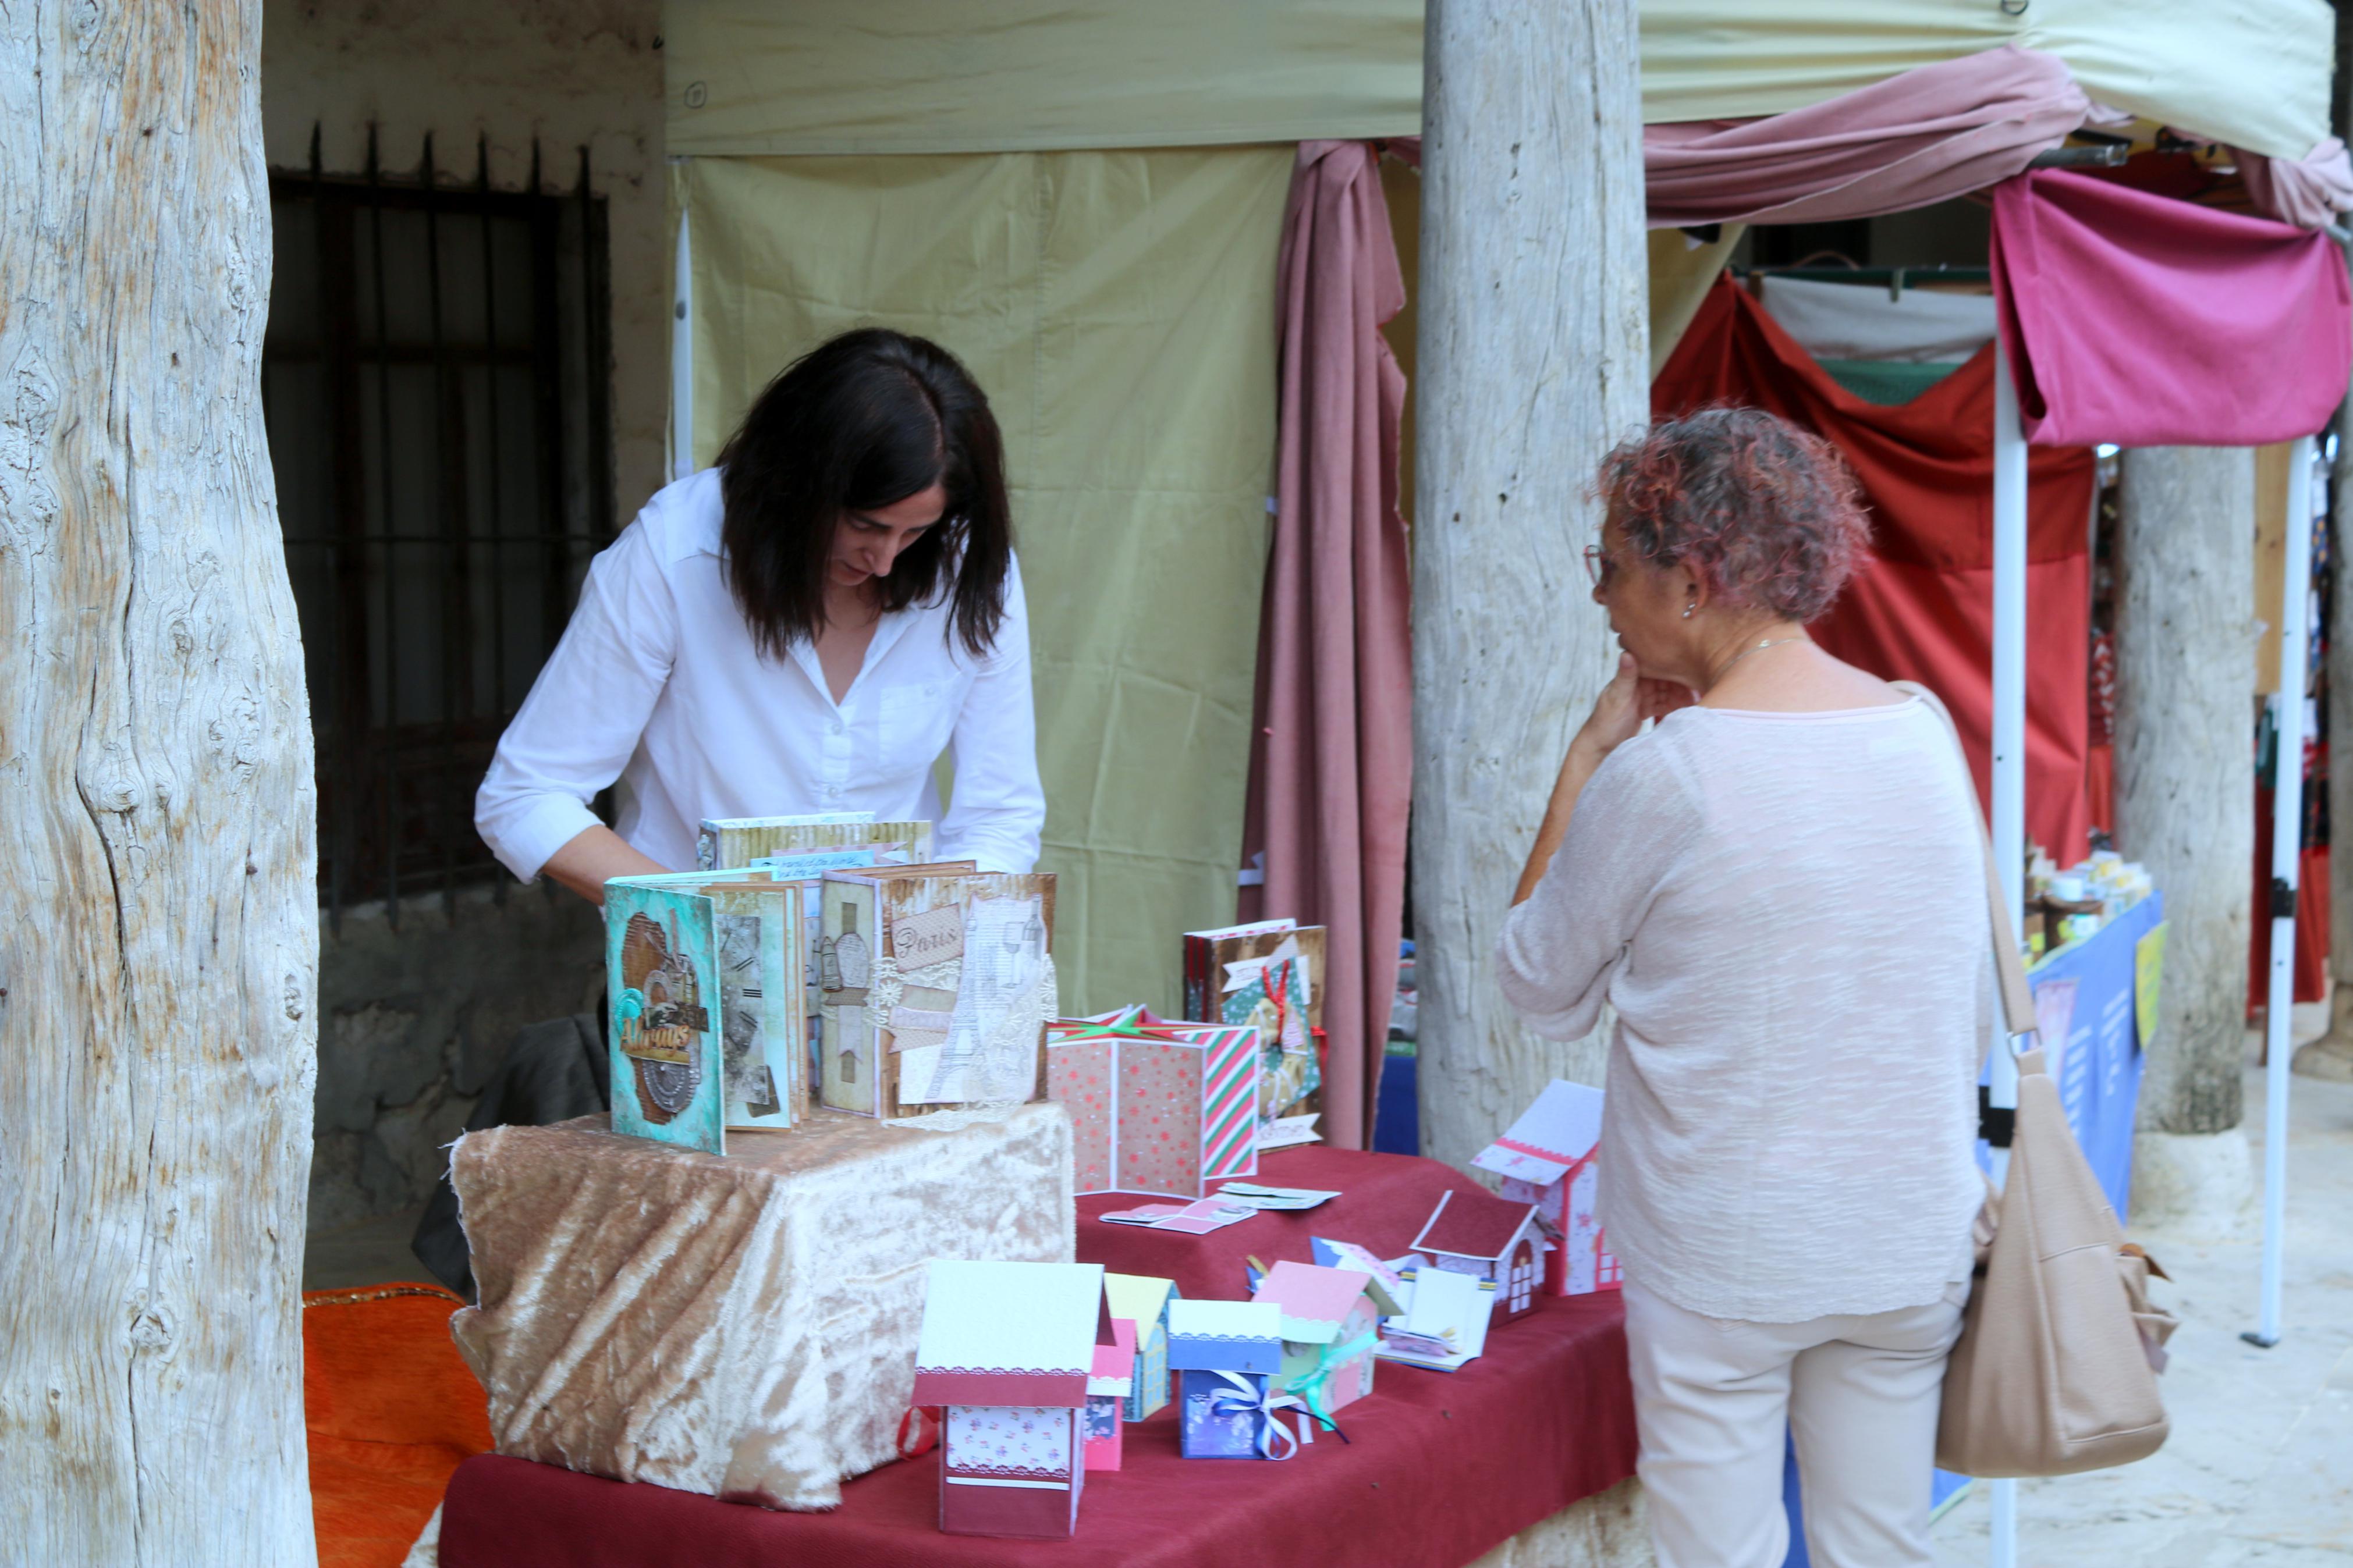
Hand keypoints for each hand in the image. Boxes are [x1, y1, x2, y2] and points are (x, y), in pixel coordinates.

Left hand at [1573, 654, 1688, 762]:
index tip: (1690, 679)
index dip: (1674, 671)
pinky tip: (1683, 712)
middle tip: (1696, 696)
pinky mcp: (1645, 709)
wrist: (1599, 747)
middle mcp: (1638, 683)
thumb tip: (1627, 653)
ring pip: (1668, 693)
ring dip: (1680, 699)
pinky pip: (1664, 705)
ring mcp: (1642, 696)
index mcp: (1631, 675)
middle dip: (1681, 687)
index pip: (1658, 667)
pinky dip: (1673, 708)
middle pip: (1666, 680)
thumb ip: (1625, 676)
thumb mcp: (1617, 698)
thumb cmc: (1603, 722)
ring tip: (1693, 705)